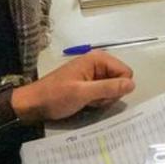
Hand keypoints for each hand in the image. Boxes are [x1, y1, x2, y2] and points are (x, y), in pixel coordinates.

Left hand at [10, 51, 134, 124]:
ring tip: (87, 102)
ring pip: (112, 88)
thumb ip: (108, 88)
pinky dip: (97, 99)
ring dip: (102, 98)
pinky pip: (103, 91)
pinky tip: (85, 103)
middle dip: (109, 94)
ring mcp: (92, 73)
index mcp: (98, 59)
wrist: (33, 104)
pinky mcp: (88, 83)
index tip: (100, 96)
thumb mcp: (82, 93)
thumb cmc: (56, 97)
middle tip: (92, 100)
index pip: (126, 73)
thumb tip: (132, 85)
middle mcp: (97, 63)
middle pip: (120, 80)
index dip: (117, 88)